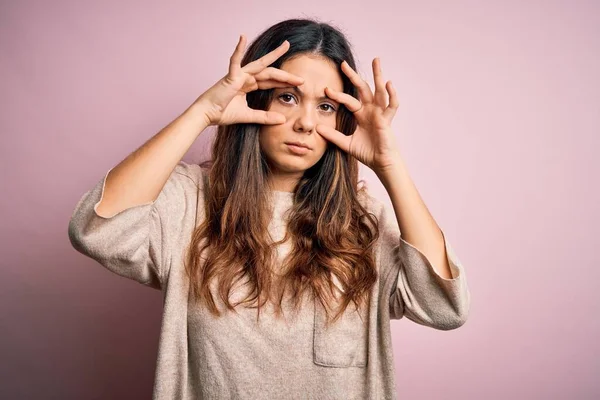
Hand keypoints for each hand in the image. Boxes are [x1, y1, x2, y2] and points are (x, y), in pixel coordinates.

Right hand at [194, 35, 304, 125]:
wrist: (207, 115)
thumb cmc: (223, 113)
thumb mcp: (248, 116)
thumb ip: (265, 117)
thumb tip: (282, 120)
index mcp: (248, 85)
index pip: (270, 82)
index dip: (284, 83)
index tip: (299, 85)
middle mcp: (245, 78)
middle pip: (269, 73)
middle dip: (286, 75)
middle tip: (301, 78)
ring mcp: (238, 75)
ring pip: (260, 65)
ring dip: (274, 57)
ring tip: (286, 47)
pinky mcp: (230, 76)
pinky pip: (234, 60)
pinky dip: (238, 48)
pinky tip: (243, 37)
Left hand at [314, 58, 399, 173]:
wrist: (380, 163)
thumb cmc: (367, 152)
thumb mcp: (346, 143)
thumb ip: (333, 135)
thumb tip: (317, 128)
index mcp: (361, 114)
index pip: (348, 100)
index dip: (337, 95)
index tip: (326, 89)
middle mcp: (370, 110)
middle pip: (362, 88)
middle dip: (353, 76)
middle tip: (343, 63)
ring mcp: (380, 113)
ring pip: (379, 90)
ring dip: (378, 75)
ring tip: (375, 60)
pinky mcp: (387, 119)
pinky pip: (392, 105)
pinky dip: (392, 94)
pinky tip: (388, 84)